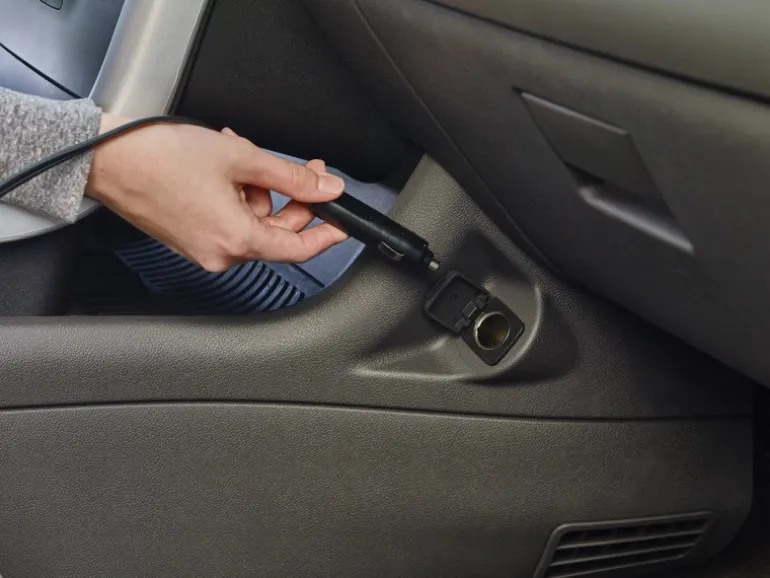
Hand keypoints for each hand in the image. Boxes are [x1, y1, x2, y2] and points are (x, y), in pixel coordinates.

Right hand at [86, 114, 347, 271]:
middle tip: (304, 168)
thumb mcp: (241, 157)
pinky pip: (229, 220)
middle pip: (276, 233)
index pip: (298, 249)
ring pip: (252, 222)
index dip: (326, 235)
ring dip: (259, 189)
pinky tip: (227, 168)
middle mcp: (220, 253)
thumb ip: (291, 176)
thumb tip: (325, 187)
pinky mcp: (190, 239)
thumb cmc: (159, 157)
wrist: (106, 158)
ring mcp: (203, 248)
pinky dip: (237, 195)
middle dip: (292, 197)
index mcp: (235, 240)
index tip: (343, 223)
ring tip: (242, 155)